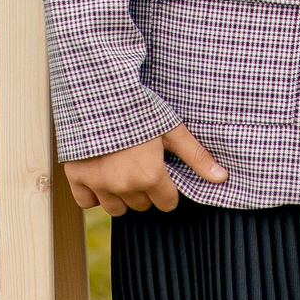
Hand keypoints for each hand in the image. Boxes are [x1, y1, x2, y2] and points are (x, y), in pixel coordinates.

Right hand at [64, 124, 228, 213]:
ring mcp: (98, 184)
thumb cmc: (140, 108)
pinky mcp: (76, 177)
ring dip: (123, 194)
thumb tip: (222, 178)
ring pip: (116, 208)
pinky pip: (87, 202)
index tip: (164, 173)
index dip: (169, 189)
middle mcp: (124, 186)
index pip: (167, 203)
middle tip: (144, 165)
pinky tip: (102, 176)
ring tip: (124, 170)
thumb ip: (196, 156)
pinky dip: (94, 194)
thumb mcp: (172, 129)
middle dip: (147, 190)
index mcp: (150, 176)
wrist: (100, 92)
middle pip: (143, 204)